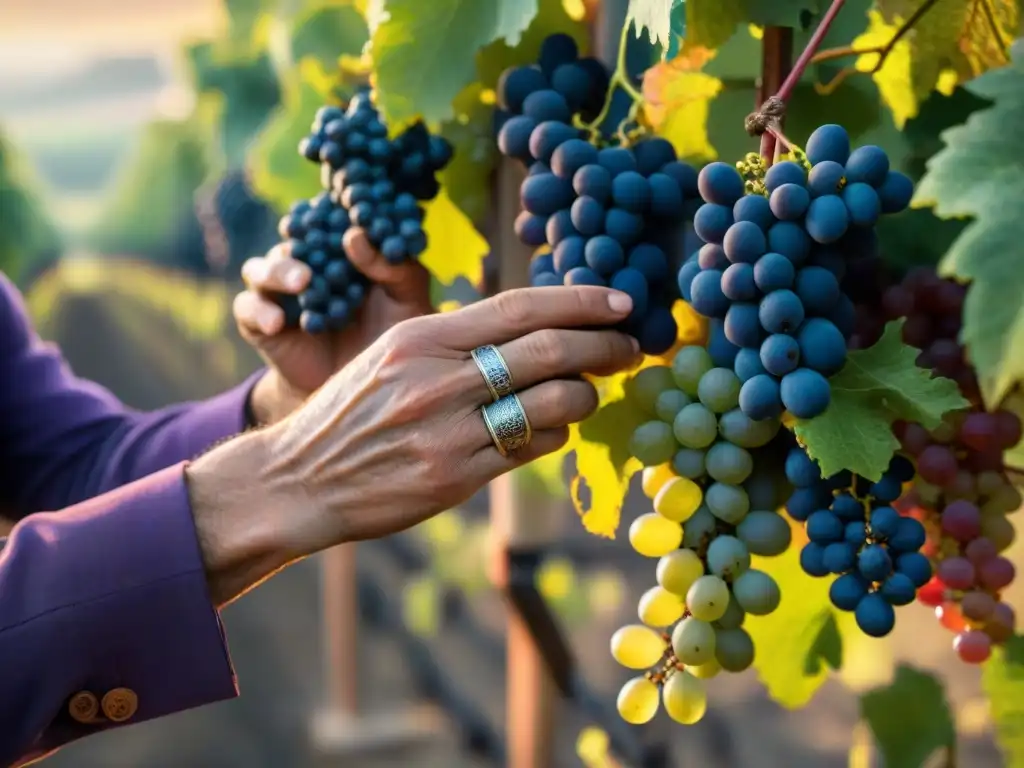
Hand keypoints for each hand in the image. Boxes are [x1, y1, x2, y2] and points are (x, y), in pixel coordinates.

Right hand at [189, 286, 639, 603]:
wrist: (299, 478)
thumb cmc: (351, 411)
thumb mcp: (391, 354)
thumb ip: (457, 340)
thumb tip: (533, 330)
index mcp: (423, 337)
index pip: (521, 306)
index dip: (581, 301)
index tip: (621, 302)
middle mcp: (438, 378)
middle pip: (548, 350)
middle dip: (605, 345)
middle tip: (632, 346)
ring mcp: (448, 430)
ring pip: (552, 402)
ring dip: (586, 394)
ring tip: (591, 392)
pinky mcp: (455, 477)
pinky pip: (530, 448)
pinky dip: (553, 433)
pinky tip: (550, 428)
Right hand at [233, 229, 432, 424]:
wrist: (363, 391)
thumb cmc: (391, 336)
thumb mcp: (408, 302)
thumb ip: (397, 268)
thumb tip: (354, 237)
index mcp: (343, 248)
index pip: (332, 218)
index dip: (337, 212)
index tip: (350, 212)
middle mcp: (307, 262)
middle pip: (293, 238)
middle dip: (304, 238)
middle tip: (326, 241)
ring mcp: (279, 291)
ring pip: (262, 268)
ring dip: (279, 270)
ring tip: (302, 283)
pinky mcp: (260, 322)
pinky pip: (248, 308)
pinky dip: (259, 311)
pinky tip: (277, 323)